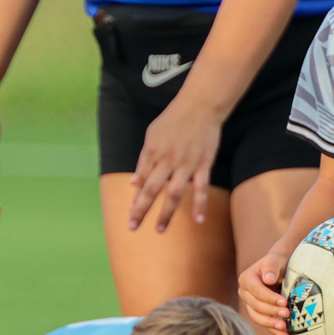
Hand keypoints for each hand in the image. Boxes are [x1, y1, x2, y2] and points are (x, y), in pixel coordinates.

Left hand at [127, 97, 224, 233]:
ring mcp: (186, 163)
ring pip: (174, 193)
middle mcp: (167, 160)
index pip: (141, 181)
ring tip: (159, 229)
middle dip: (141, 209)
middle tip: (132, 227)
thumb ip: (144, 161)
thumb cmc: (174, 119)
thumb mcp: (152, 136)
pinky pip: (201, 188)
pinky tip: (198, 220)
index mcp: (152, 152)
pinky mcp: (203, 164)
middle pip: (151, 189)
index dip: (134, 200)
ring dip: (166, 213)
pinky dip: (200, 204)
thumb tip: (133, 183)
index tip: (130, 216)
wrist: (200, 105)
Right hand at [239, 252, 291, 334]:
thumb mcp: (275, 260)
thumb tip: (268, 279)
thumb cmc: (278, 262)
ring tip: (285, 327)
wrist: (281, 268)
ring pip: (258, 317)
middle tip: (288, 313)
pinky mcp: (259, 313)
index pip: (256, 291)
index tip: (284, 302)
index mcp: (246, 279)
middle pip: (256, 306)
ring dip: (271, 324)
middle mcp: (245, 293)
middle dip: (272, 311)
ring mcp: (250, 305)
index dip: (269, 298)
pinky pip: (265, 324)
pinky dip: (275, 332)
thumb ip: (272, 267)